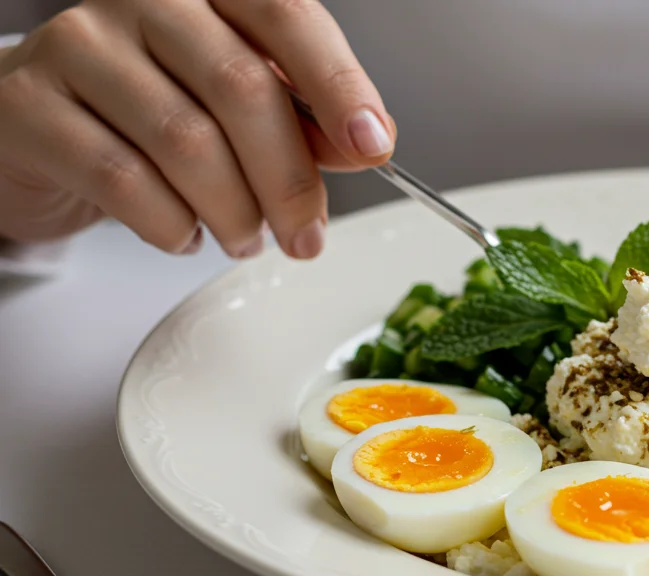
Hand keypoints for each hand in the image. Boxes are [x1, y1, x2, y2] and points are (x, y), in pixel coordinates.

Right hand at [0, 0, 394, 258]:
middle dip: (289, 179)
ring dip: (234, 211)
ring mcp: (77, 45)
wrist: (33, 129)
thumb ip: (302, 120)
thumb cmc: (145, 113)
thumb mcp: (235, 108)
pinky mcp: (29, 105)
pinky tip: (184, 235)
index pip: (287, 15)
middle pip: (241, 88)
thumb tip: (366, 144)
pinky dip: (171, 224)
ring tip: (244, 239)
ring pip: (185, 141)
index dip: (338, 84)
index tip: (373, 145)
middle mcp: (142, 0)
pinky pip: (122, 178)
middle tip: (306, 236)